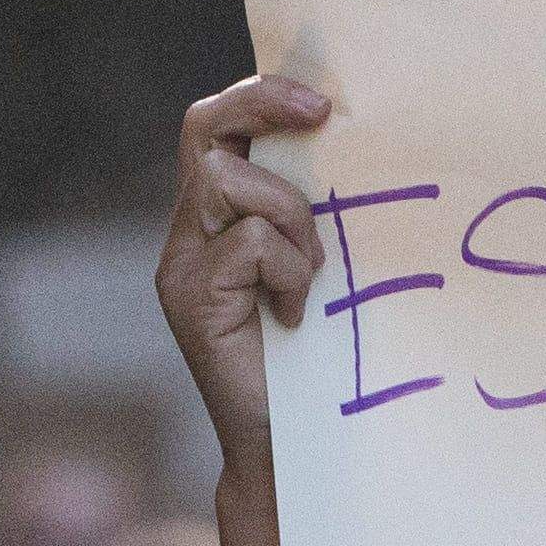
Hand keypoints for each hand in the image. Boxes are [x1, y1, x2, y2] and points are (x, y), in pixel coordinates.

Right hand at [158, 73, 329, 545]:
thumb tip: (363, 146)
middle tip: (320, 114)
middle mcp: (188, 234)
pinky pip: (251, 242)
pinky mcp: (193, 300)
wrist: (291, 450)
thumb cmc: (321, 358)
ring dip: (292, 216)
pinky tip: (297, 315)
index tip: (322, 99)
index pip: (217, 126)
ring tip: (313, 273)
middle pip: (203, 128)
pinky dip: (290, 270)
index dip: (260, 95)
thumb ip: (316, 215)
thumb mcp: (322, 267)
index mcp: (217, 217)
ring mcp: (183, 266)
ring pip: (230, 183)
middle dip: (261, 104)